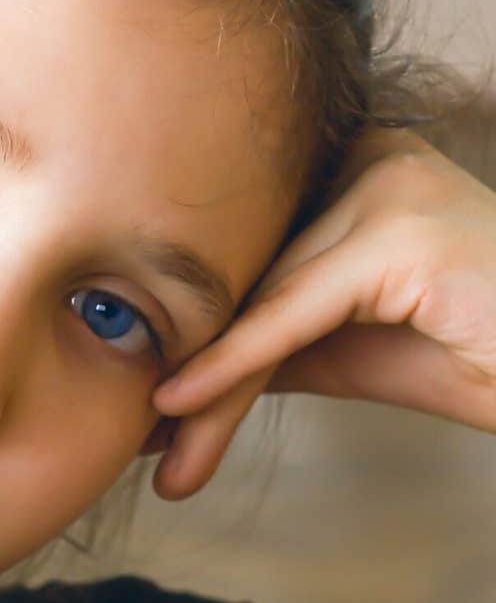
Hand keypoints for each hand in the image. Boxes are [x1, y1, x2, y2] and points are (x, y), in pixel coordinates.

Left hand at [149, 125, 495, 499]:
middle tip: (139, 433)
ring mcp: (390, 183)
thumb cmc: (469, 354)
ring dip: (210, 382)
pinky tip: (183, 402)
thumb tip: (167, 374)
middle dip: (196, 359)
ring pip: (265, 295)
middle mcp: (370, 153)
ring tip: (163, 449)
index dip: (193, 321)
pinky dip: (237, 360)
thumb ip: (267, 332)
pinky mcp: (402, 229)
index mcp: (355, 160)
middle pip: (254, 270)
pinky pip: (296, 307)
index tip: (141, 389)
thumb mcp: (341, 341)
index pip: (254, 248)